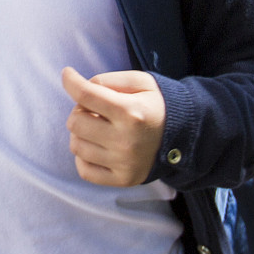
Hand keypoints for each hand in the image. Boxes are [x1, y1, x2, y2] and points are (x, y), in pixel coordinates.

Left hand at [62, 67, 166, 186]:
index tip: (68, 74)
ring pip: (76, 146)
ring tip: (98, 128)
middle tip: (95, 109)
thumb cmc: (158, 105)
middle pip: (74, 123)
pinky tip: (97, 147)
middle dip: (80, 111)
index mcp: (130, 113)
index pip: (86, 95)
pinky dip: (84, 157)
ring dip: (81, 134)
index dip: (70, 81)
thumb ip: (109, 80)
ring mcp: (123, 163)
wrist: (186, 136)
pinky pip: (84, 170)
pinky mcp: (123, 179)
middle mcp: (125, 141)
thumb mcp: (141, 82)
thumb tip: (79, 86)